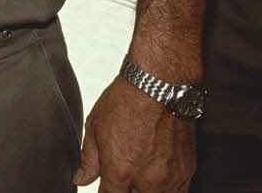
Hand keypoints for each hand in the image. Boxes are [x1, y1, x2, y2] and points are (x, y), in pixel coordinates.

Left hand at [74, 77, 195, 191]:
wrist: (160, 85)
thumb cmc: (127, 100)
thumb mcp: (94, 126)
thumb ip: (88, 159)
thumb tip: (81, 179)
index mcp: (120, 169)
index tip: (106, 188)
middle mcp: (148, 178)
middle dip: (126, 191)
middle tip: (123, 177)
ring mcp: (171, 177)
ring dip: (146, 191)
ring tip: (139, 178)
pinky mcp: (188, 170)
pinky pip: (179, 192)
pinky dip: (167, 190)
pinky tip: (157, 179)